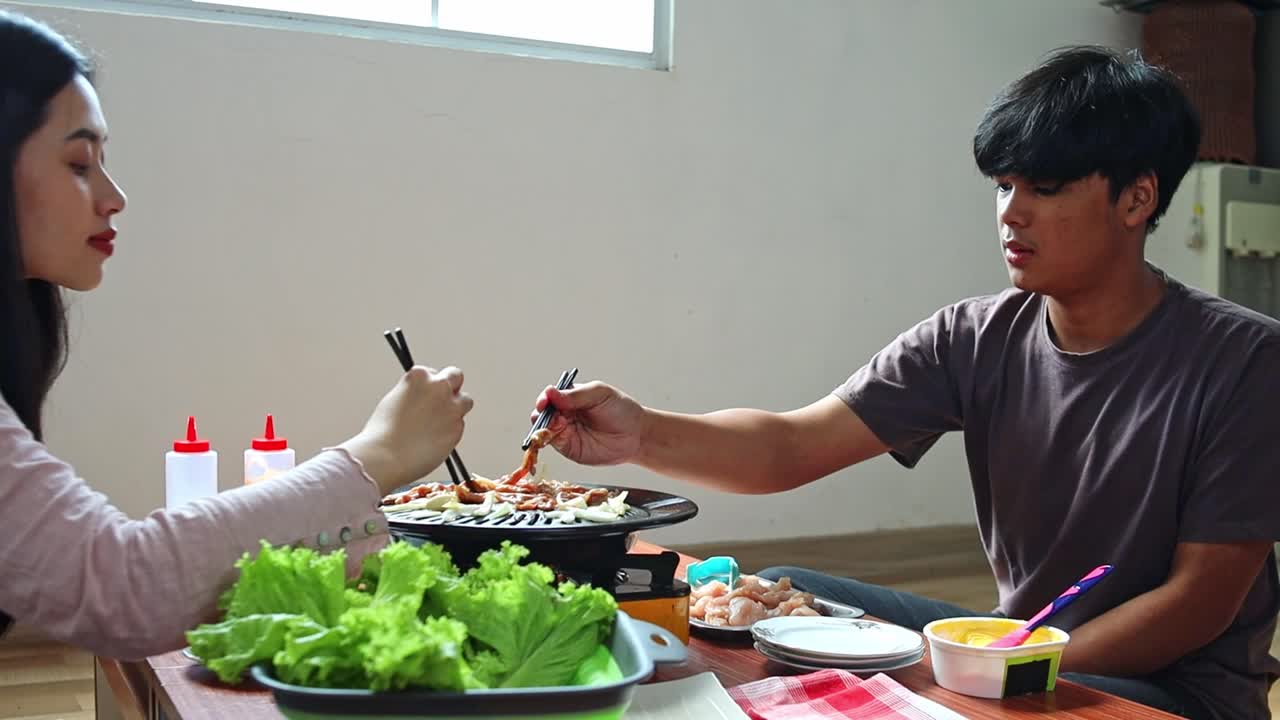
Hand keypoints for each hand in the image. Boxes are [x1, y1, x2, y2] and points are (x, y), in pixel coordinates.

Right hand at [341, 366, 472, 493]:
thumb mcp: (393, 399)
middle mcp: (439, 387)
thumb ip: (413, 392)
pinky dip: (451, 430)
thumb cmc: (383, 433)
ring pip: (465, 401)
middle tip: (442, 401)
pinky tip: (435, 438)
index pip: (433, 373)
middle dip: (451, 386)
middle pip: (455, 376)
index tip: (425, 395)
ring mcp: (451, 407)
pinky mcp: (458, 427)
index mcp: (420, 376)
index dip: (429, 386)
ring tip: (440, 422)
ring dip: (457, 408)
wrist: (386, 456)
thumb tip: (423, 397)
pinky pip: (460, 424)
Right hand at [530, 381, 647, 466]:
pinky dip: (549, 439)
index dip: (544, 398)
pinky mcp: (568, 447)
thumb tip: (550, 393)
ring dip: (544, 427)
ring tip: (557, 424)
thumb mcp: (599, 394)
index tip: (545, 401)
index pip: (550, 396)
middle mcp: (565, 413)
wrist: (636, 435)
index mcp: (571, 397)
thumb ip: (575, 395)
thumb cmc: (621, 410)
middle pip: (542, 413)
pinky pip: (553, 442)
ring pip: (544, 428)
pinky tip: (558, 434)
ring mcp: (565, 431)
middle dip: (542, 414)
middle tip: (552, 415)